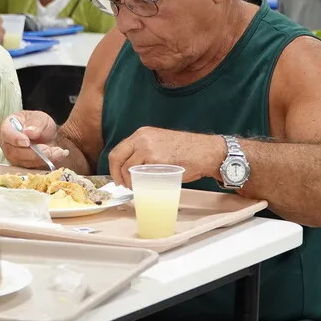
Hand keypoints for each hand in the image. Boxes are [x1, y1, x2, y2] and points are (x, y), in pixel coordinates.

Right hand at [0, 111, 69, 168]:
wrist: (44, 133)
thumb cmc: (37, 122)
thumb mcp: (39, 117)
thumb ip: (35, 123)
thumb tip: (29, 133)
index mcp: (7, 127)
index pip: (7, 134)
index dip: (15, 139)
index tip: (27, 142)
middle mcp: (7, 144)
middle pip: (15, 152)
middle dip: (32, 153)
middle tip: (48, 150)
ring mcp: (14, 157)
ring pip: (25, 162)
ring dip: (43, 159)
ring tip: (58, 151)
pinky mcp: (24, 165)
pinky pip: (34, 167)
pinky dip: (48, 162)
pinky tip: (60, 154)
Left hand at [108, 127, 224, 187]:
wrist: (206, 152)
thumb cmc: (187, 150)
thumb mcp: (160, 143)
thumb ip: (145, 150)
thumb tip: (132, 166)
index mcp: (142, 133)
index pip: (118, 149)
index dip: (114, 165)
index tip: (117, 175)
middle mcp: (142, 138)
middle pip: (117, 158)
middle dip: (116, 174)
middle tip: (122, 184)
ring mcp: (148, 149)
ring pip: (127, 168)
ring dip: (128, 181)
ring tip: (135, 187)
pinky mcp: (156, 160)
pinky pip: (140, 173)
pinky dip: (139, 182)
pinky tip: (144, 186)